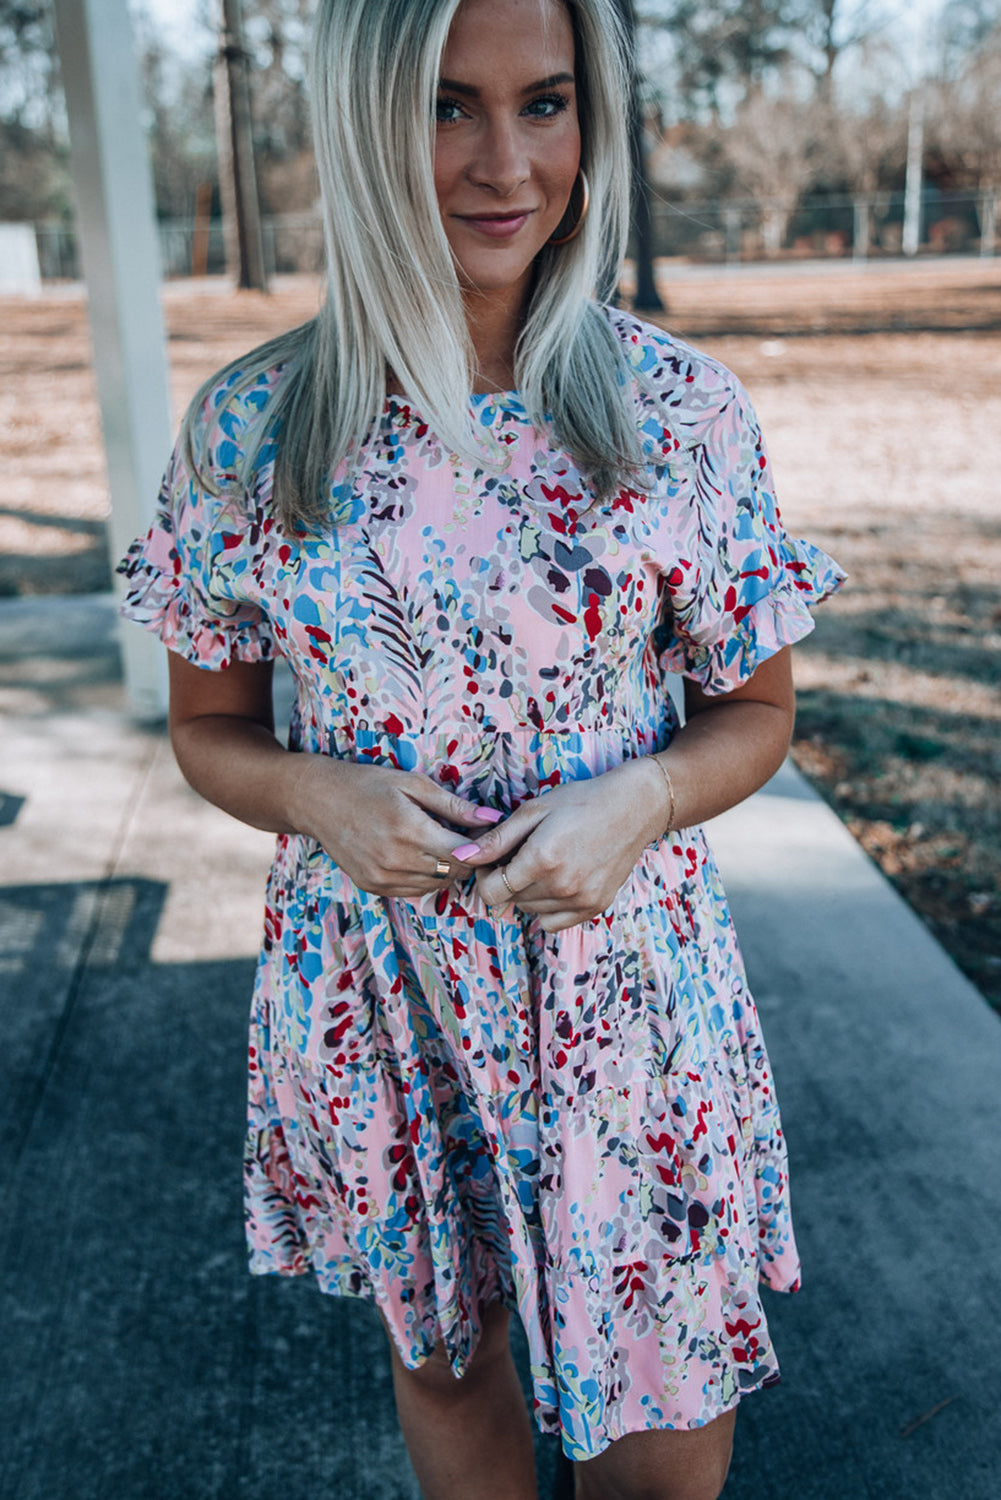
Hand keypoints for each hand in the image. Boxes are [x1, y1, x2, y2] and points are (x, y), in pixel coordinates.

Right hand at [290, 757, 502, 897]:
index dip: (479, 846)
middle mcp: (395, 860)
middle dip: (466, 858)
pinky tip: (419, 855)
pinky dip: (425, 877)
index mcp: (408, 829)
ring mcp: (382, 878)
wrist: (318, 801)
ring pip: (436, 885)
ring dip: (446, 869)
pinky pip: (414, 891)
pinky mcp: (373, 887)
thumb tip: (492, 819)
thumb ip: (453, 805)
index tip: (481, 833)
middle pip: (453, 872)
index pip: (463, 854)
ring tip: (440, 844)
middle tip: (463, 838)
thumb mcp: (413, 784)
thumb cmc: (368, 785)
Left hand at [454, 760, 668, 931]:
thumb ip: (497, 840)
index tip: (494, 859)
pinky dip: (548, 907)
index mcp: (541, 859)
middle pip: (510, 901)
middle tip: (521, 854)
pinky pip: (554, 922)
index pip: (490, 893)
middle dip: (506, 880)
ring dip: (527, 893)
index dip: (484, 876)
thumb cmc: (580, 801)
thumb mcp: (533, 811)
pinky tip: (556, 881)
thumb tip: (461, 856)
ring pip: (530, 911)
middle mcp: (561, 886)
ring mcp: (580, 900)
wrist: (633, 808)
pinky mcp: (595, 907)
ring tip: (542, 863)